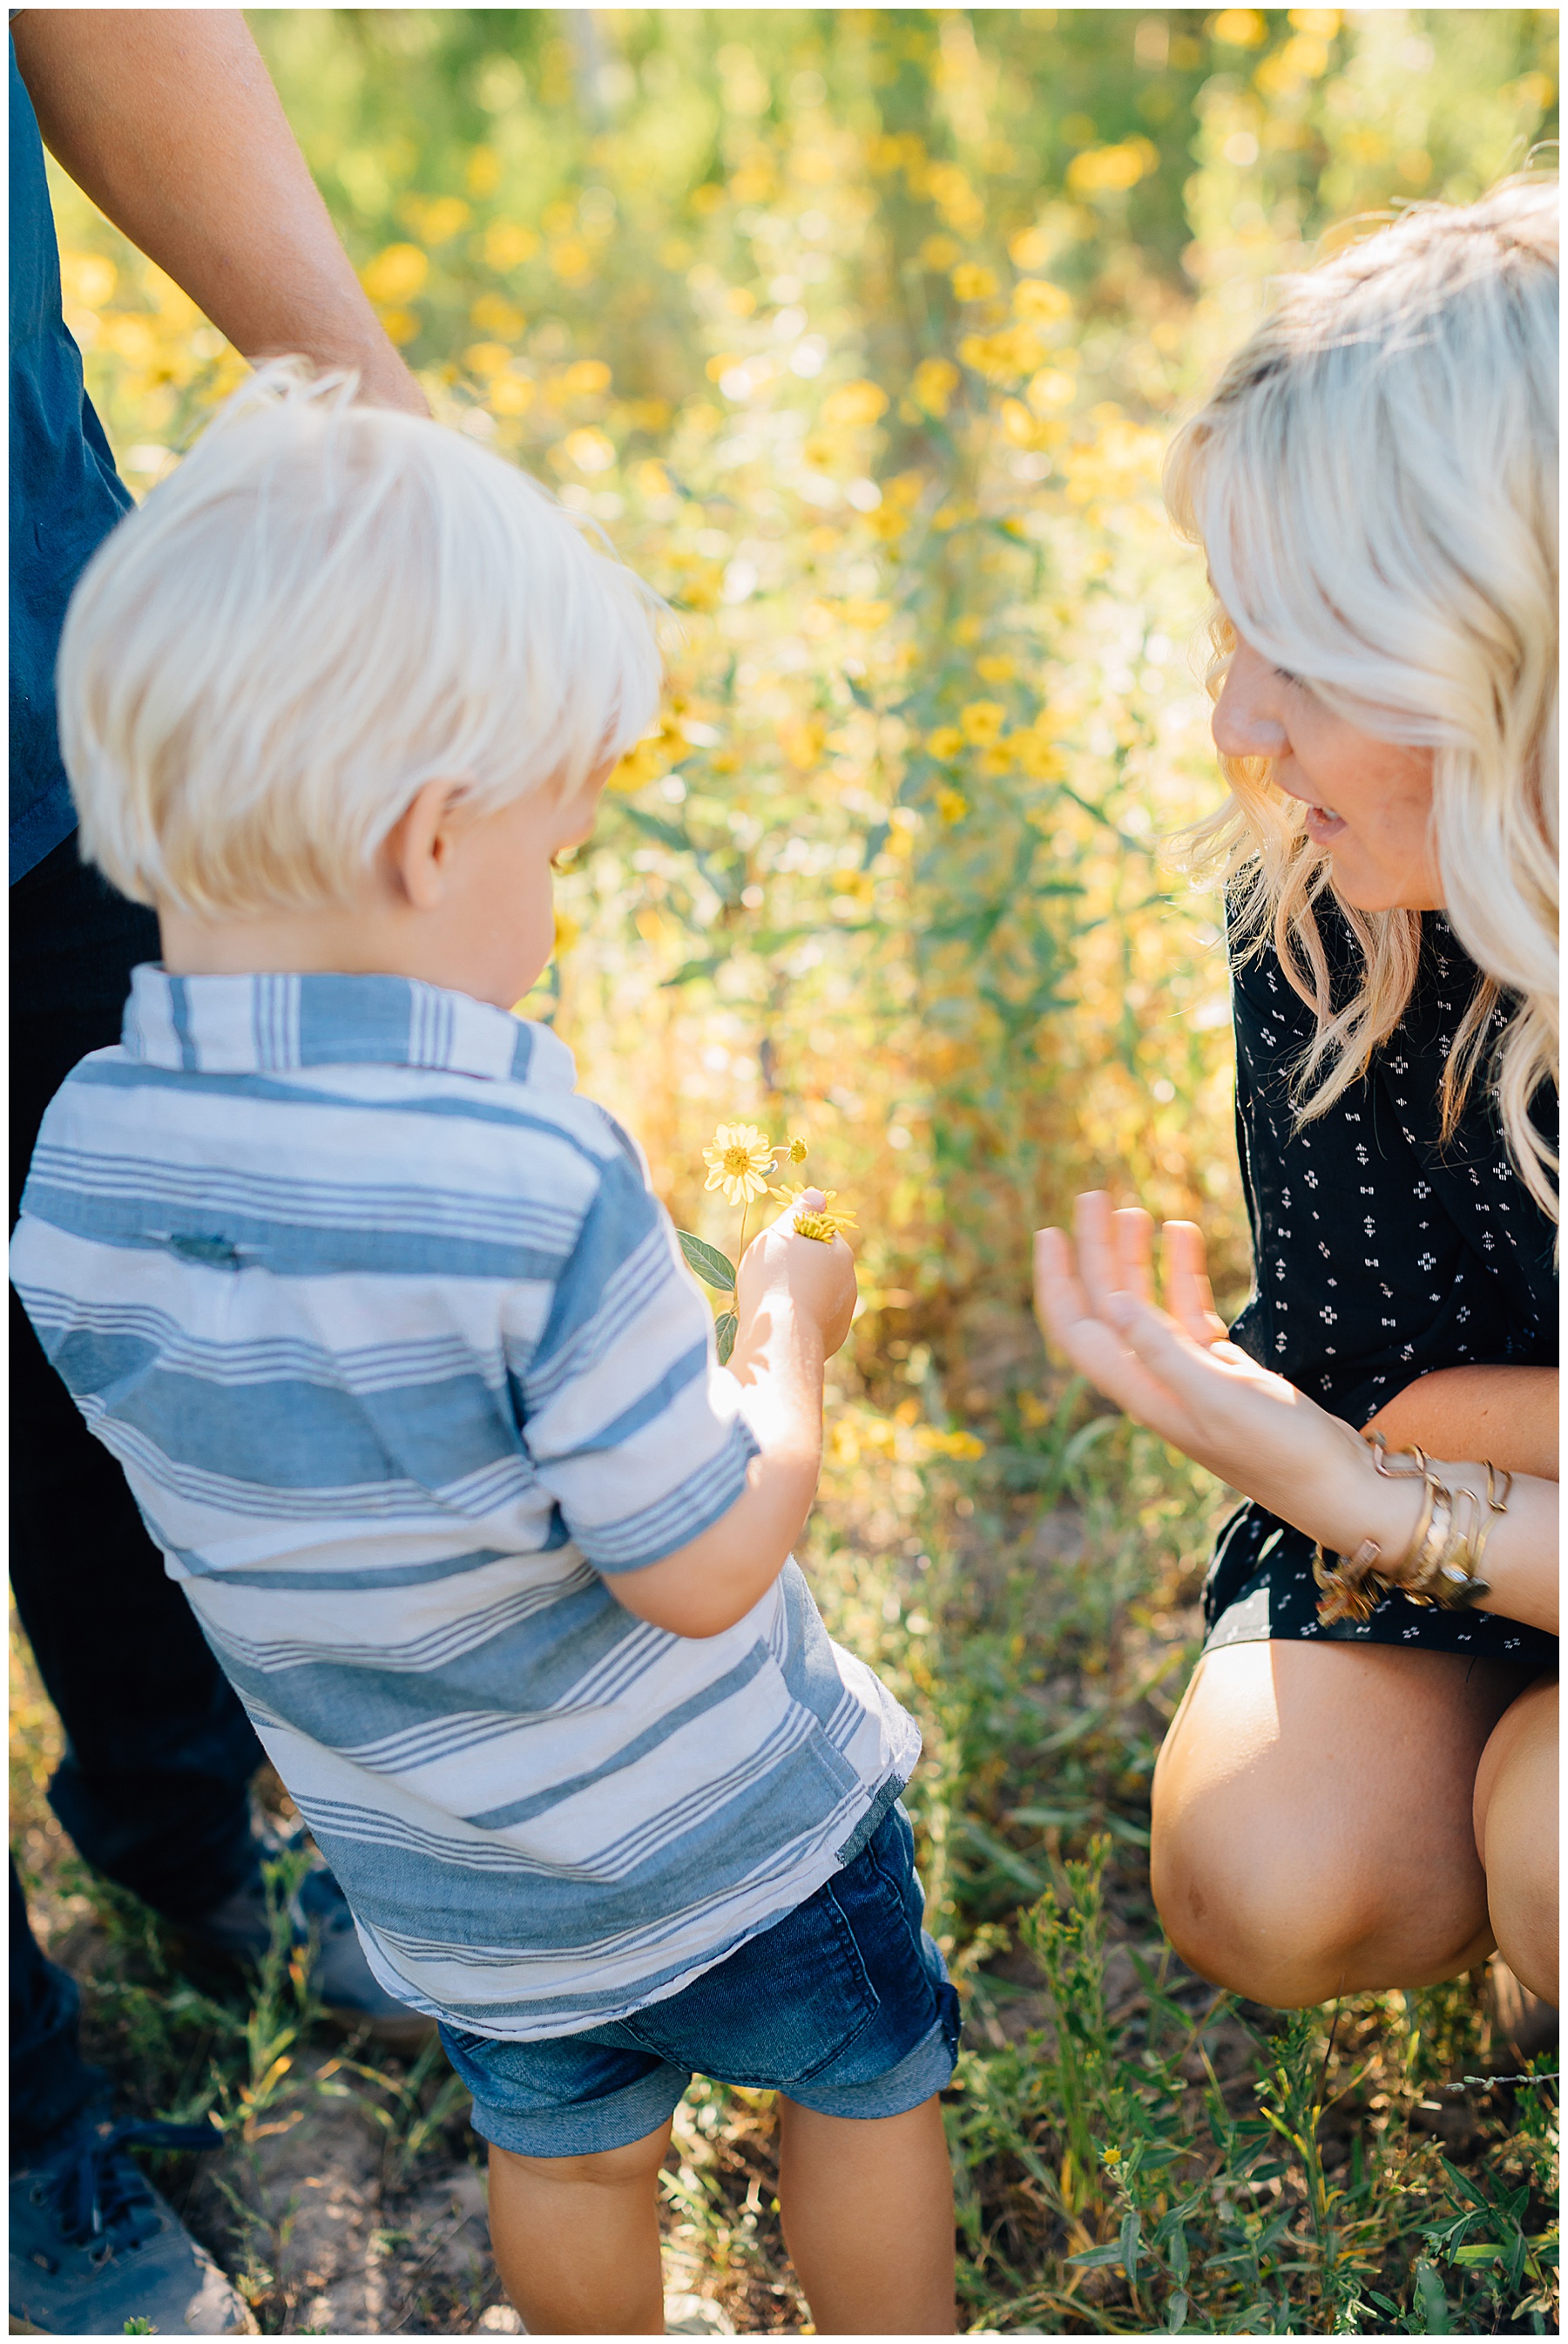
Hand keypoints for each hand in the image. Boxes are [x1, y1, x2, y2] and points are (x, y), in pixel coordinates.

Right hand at [736, 1190, 857, 1359]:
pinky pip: (815, 1322)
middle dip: (799, 1269)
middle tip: (770, 1277)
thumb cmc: (776, 1278)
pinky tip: (782, 1324)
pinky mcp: (834, 1337)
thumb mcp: (782, 1233)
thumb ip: (801, 1211)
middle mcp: (848, 1281)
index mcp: (840, 1252)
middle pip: (820, 1266)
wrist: (781, 1337)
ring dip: (800, 1295)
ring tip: (773, 1303)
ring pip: (818, 1295)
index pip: (819, 1236)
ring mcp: (843, 1311)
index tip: (777, 1252)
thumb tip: (817, 1195)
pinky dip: (801, 1320)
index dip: (795, 1241)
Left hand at [1033, 1193, 1418, 1560]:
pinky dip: (1181, 1272)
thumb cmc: (1282, 1451)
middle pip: (1107, 1307)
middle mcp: (1155, 1382)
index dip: (1057, 1282)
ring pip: (1145, 1303)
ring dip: (1134, 1256)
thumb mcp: (1221, 1398)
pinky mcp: (1220, 1369)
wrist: (1339, 1485)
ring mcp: (1187, 1374)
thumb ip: (1164, 1351)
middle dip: (1095, 1252)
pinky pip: (1187, 1310)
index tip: (1050, 1231)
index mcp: (1143, 1392)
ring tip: (1131, 1208)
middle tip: (1092, 1196)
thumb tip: (1113, 1303)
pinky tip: (1182, 1233)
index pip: (1078, 1331)